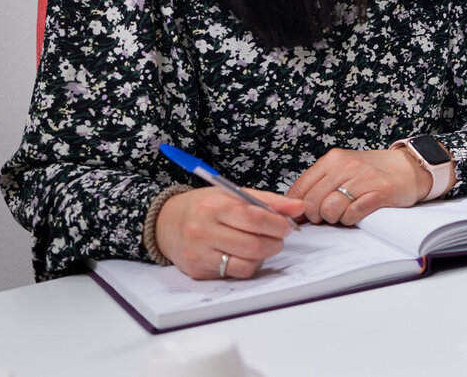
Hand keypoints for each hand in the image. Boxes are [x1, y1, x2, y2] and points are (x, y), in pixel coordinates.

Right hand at [155, 186, 303, 279]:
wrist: (167, 222)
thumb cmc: (206, 206)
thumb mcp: (233, 194)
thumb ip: (268, 200)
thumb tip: (299, 207)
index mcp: (214, 206)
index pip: (255, 218)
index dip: (278, 224)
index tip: (287, 225)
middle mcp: (202, 230)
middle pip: (253, 245)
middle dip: (275, 243)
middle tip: (279, 237)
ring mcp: (198, 253)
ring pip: (245, 264)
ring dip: (263, 257)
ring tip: (263, 246)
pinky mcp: (197, 271)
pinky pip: (233, 273)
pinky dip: (247, 265)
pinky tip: (245, 255)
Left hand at [286, 148, 433, 225]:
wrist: (408, 168)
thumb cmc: (372, 172)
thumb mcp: (342, 169)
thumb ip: (319, 184)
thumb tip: (293, 209)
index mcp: (332, 160)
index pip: (300, 188)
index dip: (297, 208)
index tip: (301, 217)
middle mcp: (346, 166)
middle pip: (313, 202)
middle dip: (316, 216)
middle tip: (328, 216)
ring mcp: (363, 179)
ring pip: (330, 209)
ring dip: (334, 219)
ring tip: (344, 214)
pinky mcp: (380, 193)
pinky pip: (353, 214)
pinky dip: (351, 219)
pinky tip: (357, 214)